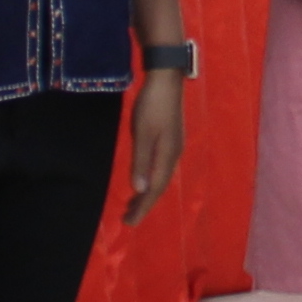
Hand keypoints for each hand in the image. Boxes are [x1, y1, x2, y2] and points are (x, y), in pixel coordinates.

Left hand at [121, 72, 185, 222]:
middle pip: (160, 186)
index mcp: (167, 155)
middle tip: (127, 220)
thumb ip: (141, 161)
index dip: (143, 206)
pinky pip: (160, 168)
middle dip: (144, 204)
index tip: (130, 222)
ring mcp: (173, 146)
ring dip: (147, 193)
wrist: (166, 79)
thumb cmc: (152, 105)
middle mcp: (173, 154)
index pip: (155, 189)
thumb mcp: (142, 133)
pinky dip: (150, 180)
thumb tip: (140, 189)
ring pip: (160, 177)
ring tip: (132, 205)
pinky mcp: (169, 139)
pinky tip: (142, 180)